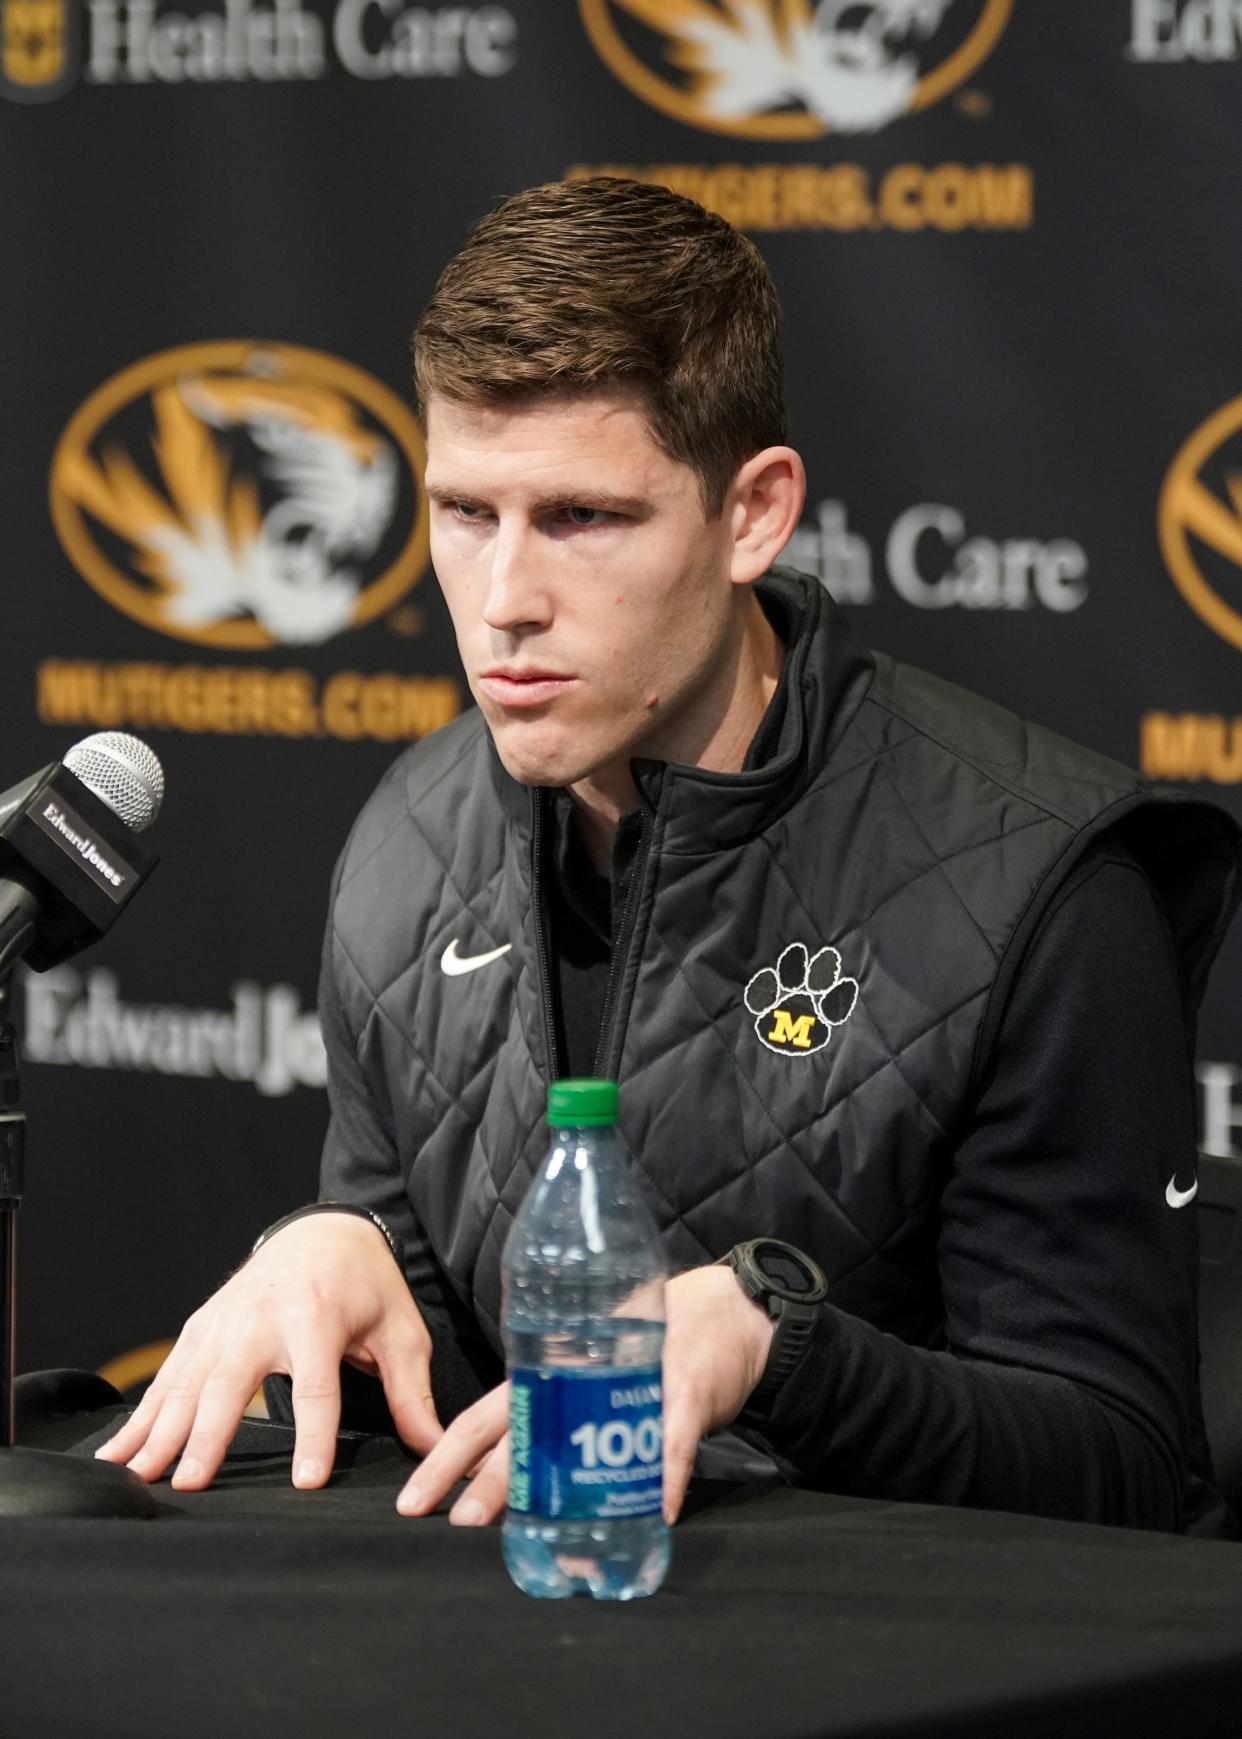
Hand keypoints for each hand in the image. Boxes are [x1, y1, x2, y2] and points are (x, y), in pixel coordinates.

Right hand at [95, 1211, 444, 1491]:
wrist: (323, 1230)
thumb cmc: (366, 1286)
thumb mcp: (400, 1331)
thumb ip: (412, 1393)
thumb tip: (436, 1450)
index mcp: (317, 1318)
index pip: (317, 1386)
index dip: (314, 1436)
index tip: (307, 1480)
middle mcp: (261, 1319)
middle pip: (231, 1384)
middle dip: (208, 1435)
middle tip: (189, 1483)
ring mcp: (224, 1322)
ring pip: (186, 1382)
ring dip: (159, 1430)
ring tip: (137, 1476)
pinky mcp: (200, 1326)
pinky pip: (167, 1377)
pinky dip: (141, 1415)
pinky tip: (118, 1452)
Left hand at [395, 1263, 774, 1526]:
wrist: (726, 1313)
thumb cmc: (651, 1348)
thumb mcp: (597, 1382)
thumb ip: (562, 1429)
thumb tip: (520, 1492)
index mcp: (547, 1382)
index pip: (482, 1423)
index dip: (445, 1461)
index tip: (413, 1504)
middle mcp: (578, 1383)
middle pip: (524, 1433)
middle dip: (489, 1482)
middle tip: (460, 1521)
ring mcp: (633, 1387)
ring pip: (589, 1437)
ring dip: (567, 1485)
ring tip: (542, 1526)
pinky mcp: (686, 1394)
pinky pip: (672, 1440)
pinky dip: (665, 1476)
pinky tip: (657, 1508)